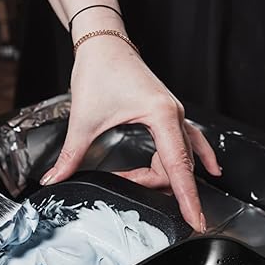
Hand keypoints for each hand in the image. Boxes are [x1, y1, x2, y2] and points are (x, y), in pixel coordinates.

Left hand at [40, 35, 220, 231]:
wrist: (103, 44)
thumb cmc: (99, 70)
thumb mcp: (84, 120)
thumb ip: (71, 156)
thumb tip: (55, 178)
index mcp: (161, 116)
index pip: (178, 168)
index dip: (187, 198)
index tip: (196, 220)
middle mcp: (174, 115)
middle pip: (176, 166)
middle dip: (155, 184)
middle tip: (124, 184)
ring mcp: (174, 114)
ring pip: (180, 157)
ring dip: (162, 174)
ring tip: (137, 179)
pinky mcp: (168, 113)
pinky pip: (190, 140)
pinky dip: (199, 156)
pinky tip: (210, 168)